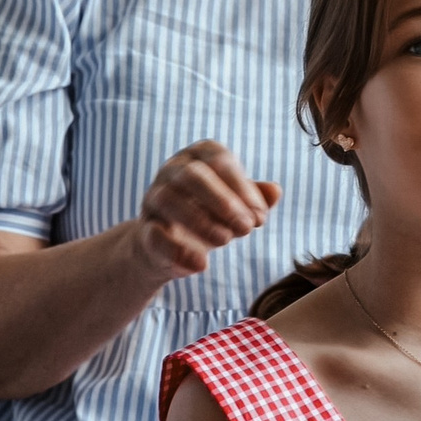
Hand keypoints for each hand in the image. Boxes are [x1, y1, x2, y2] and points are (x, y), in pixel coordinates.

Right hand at [129, 141, 281, 279]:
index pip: (219, 160)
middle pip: (193, 174)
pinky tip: (201, 264)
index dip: (242, 188)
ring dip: (201, 221)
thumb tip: (276, 191)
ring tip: (226, 240)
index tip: (260, 217)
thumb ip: (255, 197)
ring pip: (169, 199)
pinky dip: (177, 250)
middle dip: (223, 201)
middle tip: (247, 228)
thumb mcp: (235, 205)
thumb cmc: (208, 214)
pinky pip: (154, 235)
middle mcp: (172, 170)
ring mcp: (153, 197)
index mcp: (198, 156)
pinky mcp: (144, 229)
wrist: (169, 246)